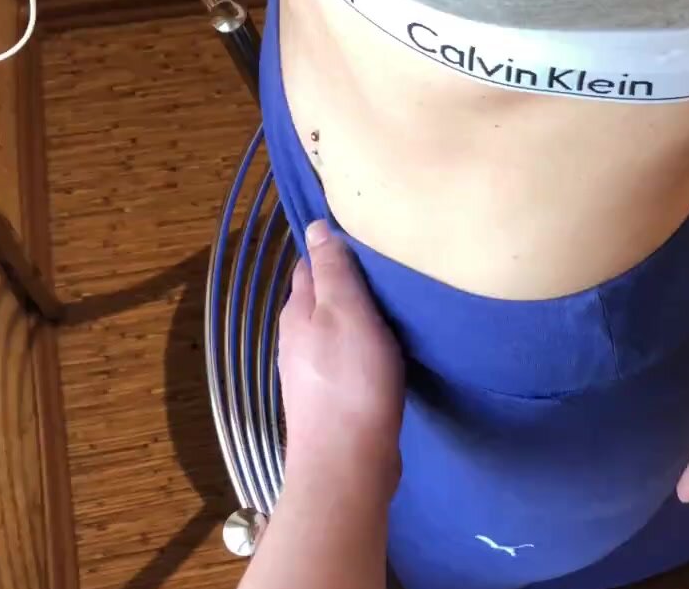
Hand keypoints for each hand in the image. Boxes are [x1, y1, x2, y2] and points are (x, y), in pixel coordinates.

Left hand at [278, 221, 404, 488]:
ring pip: (333, 328)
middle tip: (387, 267)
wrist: (346, 463)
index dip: (335, 248)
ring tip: (392, 305)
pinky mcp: (330, 398)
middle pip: (321, 297)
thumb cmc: (351, 382)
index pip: (312, 265)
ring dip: (355, 316)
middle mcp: (297, 338)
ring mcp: (311, 371)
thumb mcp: (346, 313)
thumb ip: (333, 271)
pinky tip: (384, 351)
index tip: (368, 237)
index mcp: (298, 312)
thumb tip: (317, 226)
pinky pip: (345, 358)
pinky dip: (362, 346)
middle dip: (346, 281)